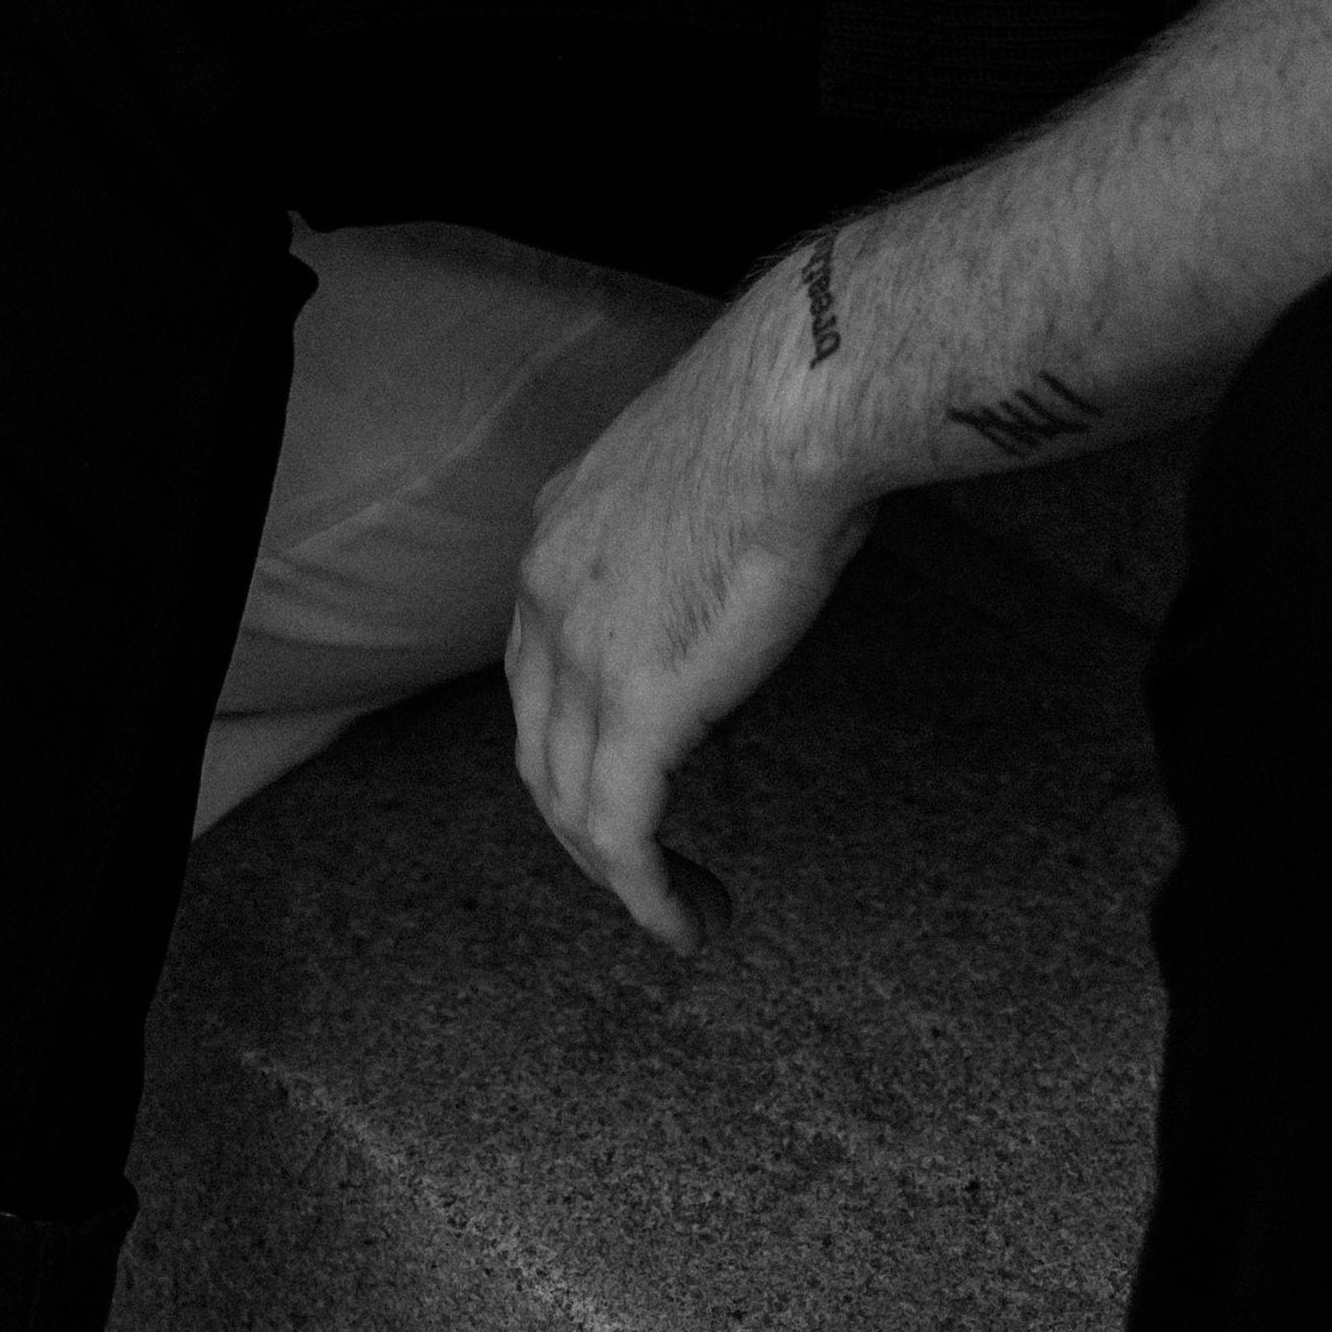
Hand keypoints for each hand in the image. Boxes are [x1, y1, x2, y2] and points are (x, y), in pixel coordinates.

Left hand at [502, 273, 866, 948]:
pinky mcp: (640, 704)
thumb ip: (688, 539)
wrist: (794, 405)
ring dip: (621, 875)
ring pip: (571, 804)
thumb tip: (725, 590)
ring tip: (684, 911)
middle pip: (540, 747)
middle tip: (652, 867)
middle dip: (588, 823)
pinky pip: (622, 831)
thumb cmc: (783, 414)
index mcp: (558, 533)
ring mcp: (583, 652)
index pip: (537, 669)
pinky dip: (648, 894)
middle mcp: (546, 592)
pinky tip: (688, 926)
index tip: (634, 780)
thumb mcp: (703, 474)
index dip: (576, 740)